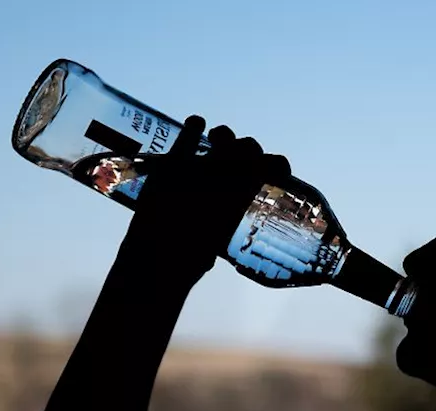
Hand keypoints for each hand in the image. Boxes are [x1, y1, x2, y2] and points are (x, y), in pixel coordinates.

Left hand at [120, 115, 291, 288]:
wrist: (156, 259)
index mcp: (245, 194)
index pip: (272, 164)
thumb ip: (227, 221)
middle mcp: (228, 173)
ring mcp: (200, 164)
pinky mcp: (173, 160)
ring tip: (218, 143)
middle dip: (249, 151)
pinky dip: (194, 125)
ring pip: (223, 134)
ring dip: (224, 137)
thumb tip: (226, 214)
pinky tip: (195, 126)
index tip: (277, 171)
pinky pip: (189, 131)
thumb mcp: (221, 240)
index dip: (279, 164)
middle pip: (249, 146)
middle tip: (240, 160)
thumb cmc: (191, 260)